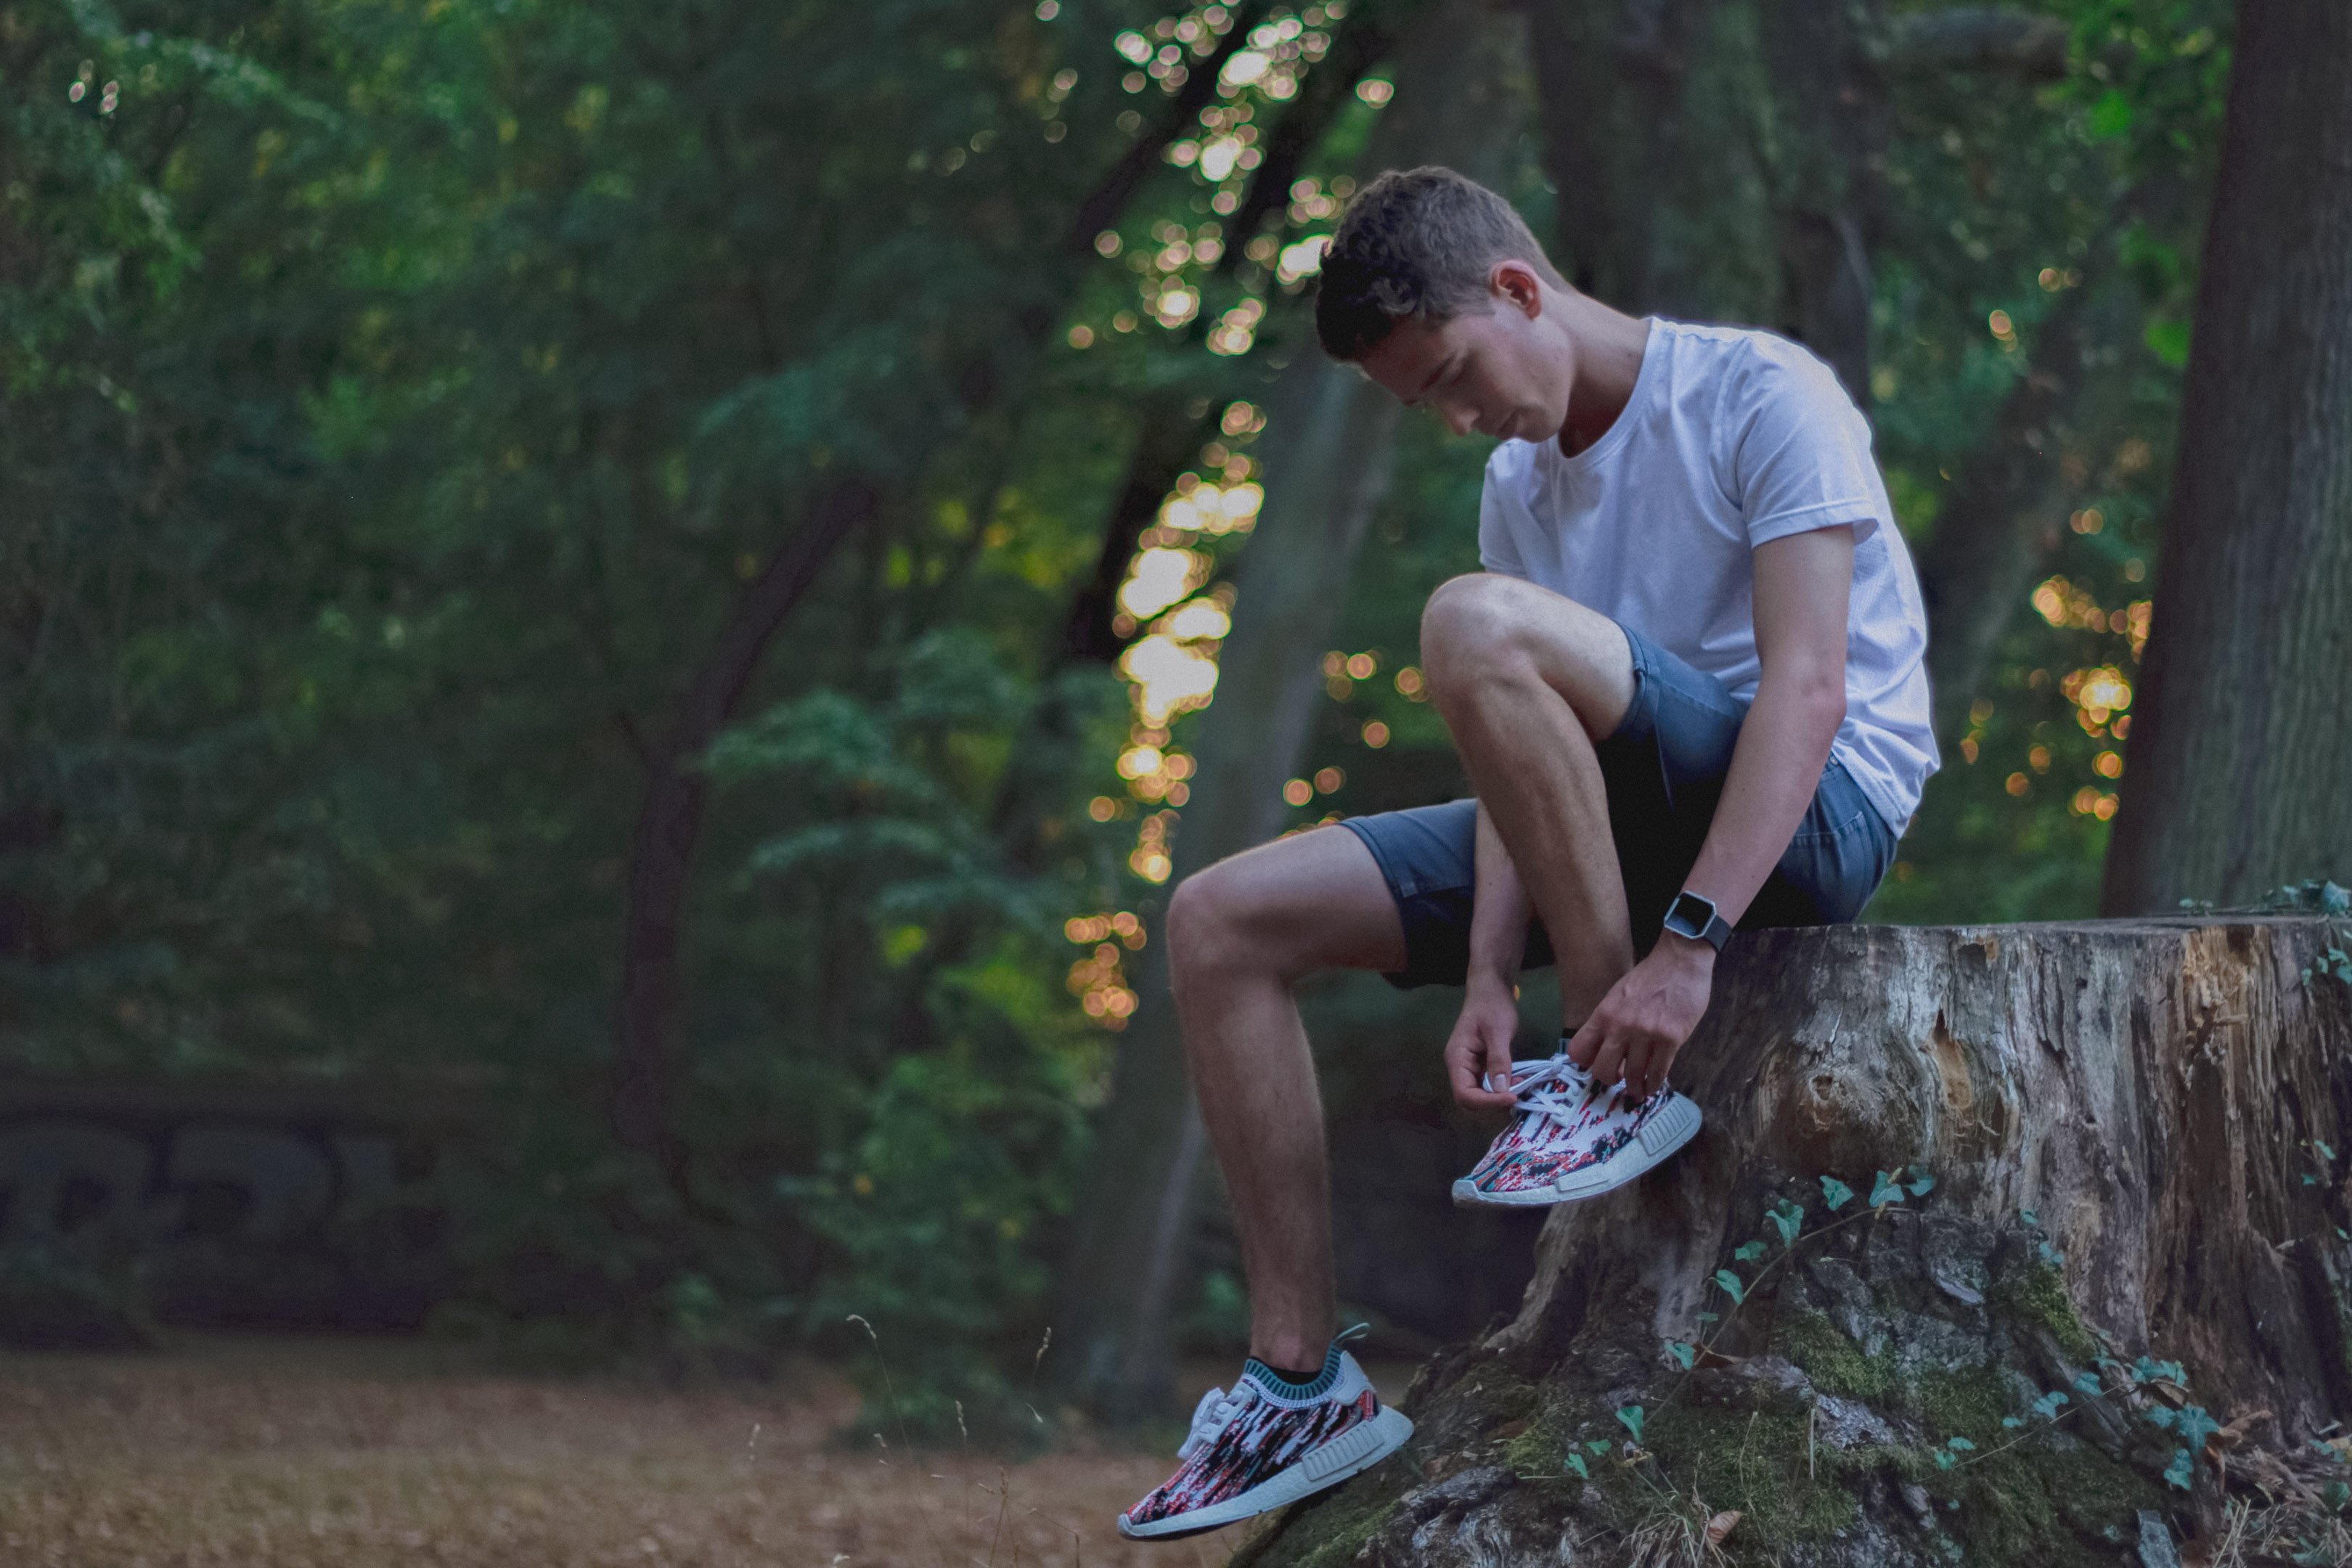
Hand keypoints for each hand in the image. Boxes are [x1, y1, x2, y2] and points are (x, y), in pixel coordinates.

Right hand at [1444, 980, 1521, 1113]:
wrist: (1491, 989)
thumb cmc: (1492, 1005)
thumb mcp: (1498, 1031)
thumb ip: (1498, 1060)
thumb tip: (1501, 1090)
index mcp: (1457, 1058)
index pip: (1465, 1093)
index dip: (1487, 1102)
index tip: (1512, 1097)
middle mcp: (1460, 1066)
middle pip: (1470, 1099)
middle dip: (1493, 1104)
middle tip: (1518, 1097)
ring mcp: (1470, 1067)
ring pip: (1480, 1095)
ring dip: (1499, 1098)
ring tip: (1521, 1089)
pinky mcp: (1481, 1065)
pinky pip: (1488, 1085)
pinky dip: (1502, 1088)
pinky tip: (1518, 1082)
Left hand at [1567, 935, 1714, 1102]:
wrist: (1680, 962)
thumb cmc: (1650, 976)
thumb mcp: (1618, 994)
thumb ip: (1610, 1019)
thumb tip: (1606, 1046)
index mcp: (1604, 1014)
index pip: (1580, 1049)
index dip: (1585, 1062)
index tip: (1594, 1065)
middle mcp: (1621, 1027)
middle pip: (1603, 1070)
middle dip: (1609, 1080)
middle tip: (1618, 1080)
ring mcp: (1646, 1035)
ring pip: (1633, 1075)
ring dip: (1634, 1088)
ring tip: (1637, 1092)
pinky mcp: (1671, 1040)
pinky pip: (1658, 1071)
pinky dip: (1654, 1084)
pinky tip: (1653, 1086)